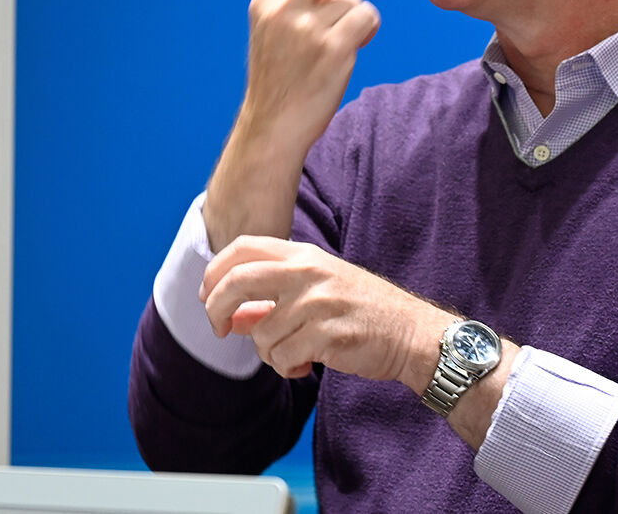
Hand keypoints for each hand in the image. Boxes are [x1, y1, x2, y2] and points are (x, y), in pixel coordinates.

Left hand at [200, 235, 446, 386]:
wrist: (409, 332)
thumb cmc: (360, 311)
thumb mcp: (315, 292)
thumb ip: (270, 300)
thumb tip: (229, 316)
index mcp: (303, 255)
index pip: (242, 249)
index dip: (215, 272)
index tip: (208, 297)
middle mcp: (308, 273)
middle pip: (237, 281)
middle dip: (216, 308)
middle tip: (219, 329)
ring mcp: (317, 303)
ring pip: (260, 334)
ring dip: (269, 353)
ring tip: (294, 353)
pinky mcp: (327, 335)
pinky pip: (282, 358)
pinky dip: (287, 368)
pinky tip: (307, 365)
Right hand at [203, 0, 392, 249]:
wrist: (272, 125)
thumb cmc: (283, 76)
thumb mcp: (283, 32)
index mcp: (265, 0)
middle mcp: (282, 8)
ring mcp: (306, 28)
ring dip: (356, 16)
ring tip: (337, 44)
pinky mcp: (331, 49)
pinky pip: (367, 19)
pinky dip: (367, 31)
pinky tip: (349, 52)